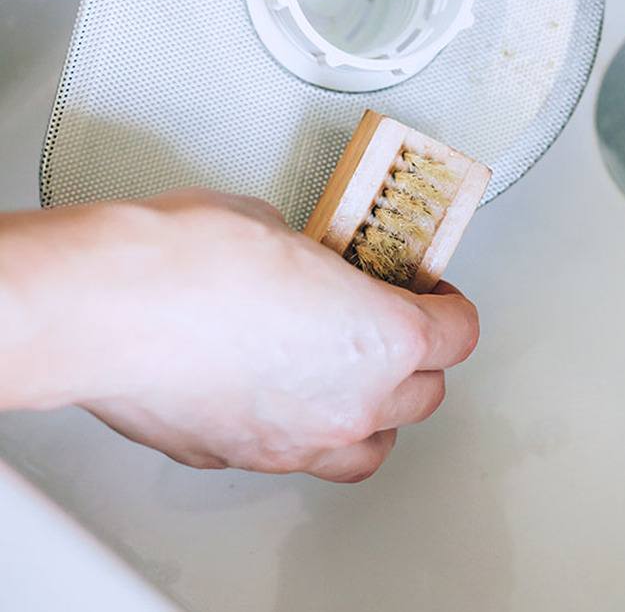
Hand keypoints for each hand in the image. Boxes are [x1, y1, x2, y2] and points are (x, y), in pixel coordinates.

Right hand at [0, 190, 477, 481]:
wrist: (109, 306)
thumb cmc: (188, 261)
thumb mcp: (278, 227)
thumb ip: (316, 259)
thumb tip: (308, 263)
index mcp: (381, 339)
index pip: (457, 335)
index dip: (449, 307)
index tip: (435, 294)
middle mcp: (350, 404)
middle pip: (423, 395)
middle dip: (415, 357)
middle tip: (390, 319)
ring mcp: (295, 442)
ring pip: (368, 445)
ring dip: (371, 410)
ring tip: (348, 373)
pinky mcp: (240, 456)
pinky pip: (298, 452)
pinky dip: (303, 426)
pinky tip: (277, 389)